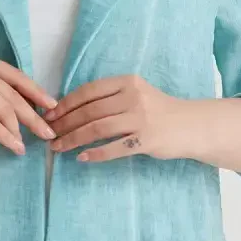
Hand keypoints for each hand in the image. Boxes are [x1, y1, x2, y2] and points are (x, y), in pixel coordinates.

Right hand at [0, 51, 58, 155]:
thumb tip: (20, 107)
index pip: (16, 77)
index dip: (36, 92)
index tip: (52, 106)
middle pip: (14, 96)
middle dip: (34, 116)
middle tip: (48, 133)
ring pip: (6, 111)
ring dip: (20, 130)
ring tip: (28, 145)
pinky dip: (6, 138)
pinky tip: (15, 147)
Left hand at [43, 73, 193, 163]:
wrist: (191, 125)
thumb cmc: (158, 110)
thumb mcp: (136, 93)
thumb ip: (110, 97)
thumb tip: (71, 109)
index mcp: (127, 82)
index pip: (88, 92)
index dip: (65, 104)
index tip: (49, 115)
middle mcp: (132, 97)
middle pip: (89, 111)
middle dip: (64, 124)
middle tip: (48, 135)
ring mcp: (140, 118)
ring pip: (97, 129)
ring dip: (73, 139)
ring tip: (58, 148)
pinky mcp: (146, 139)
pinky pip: (114, 148)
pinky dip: (95, 153)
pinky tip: (81, 158)